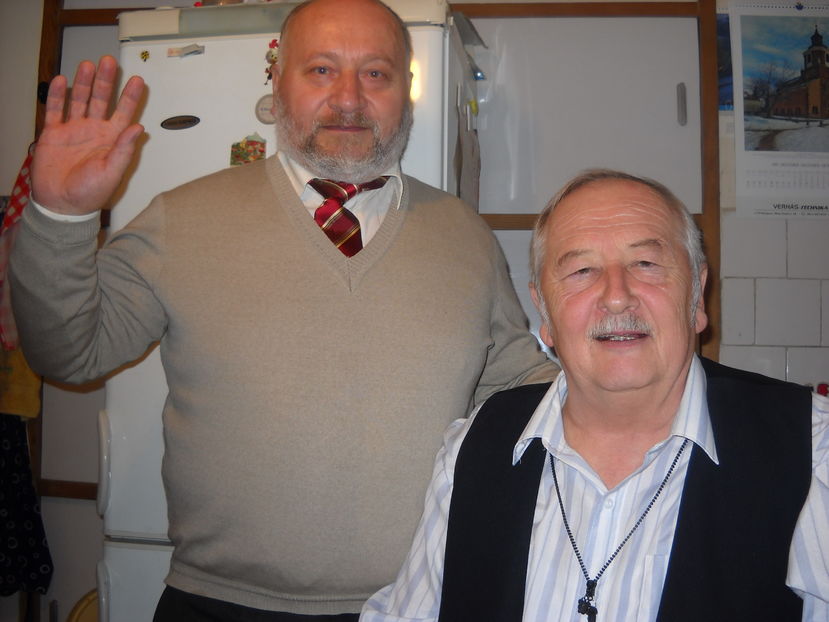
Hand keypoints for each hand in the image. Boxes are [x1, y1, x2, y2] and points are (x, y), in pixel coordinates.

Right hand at [32, 55, 145, 214]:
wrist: (61, 205)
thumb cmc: (90, 194)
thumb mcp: (112, 172)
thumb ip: (125, 150)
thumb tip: (139, 128)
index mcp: (112, 140)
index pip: (124, 113)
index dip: (130, 96)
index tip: (137, 80)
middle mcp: (94, 132)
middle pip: (101, 100)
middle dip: (106, 81)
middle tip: (109, 62)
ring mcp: (74, 131)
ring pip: (79, 100)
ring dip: (84, 83)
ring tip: (88, 65)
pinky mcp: (53, 134)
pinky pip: (55, 111)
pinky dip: (58, 96)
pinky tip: (61, 81)